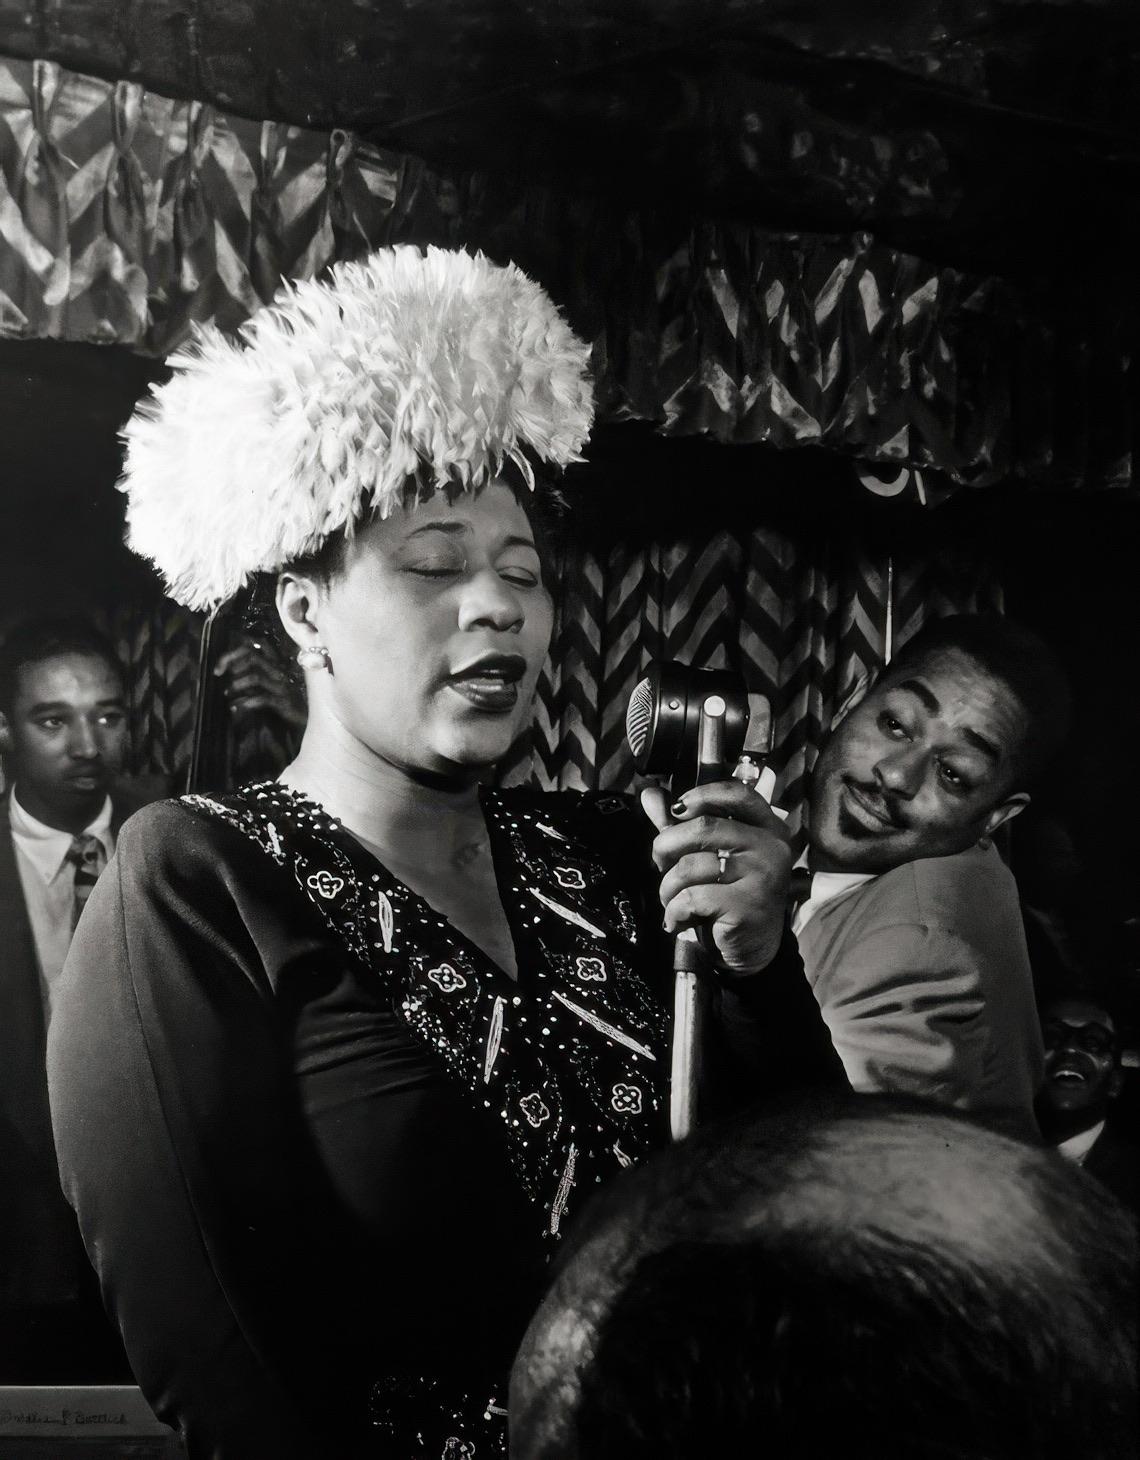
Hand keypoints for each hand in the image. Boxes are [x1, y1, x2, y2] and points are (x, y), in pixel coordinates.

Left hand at [213, 640, 306, 732]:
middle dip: (230, 661)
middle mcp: (279, 670)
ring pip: (255, 676)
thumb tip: (230, 673)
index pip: (255, 644)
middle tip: (218, 674)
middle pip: (252, 655)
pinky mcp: (284, 702)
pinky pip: (262, 698)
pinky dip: (245, 703)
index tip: (221, 666)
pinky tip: (236, 708)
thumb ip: (254, 676)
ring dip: (237, 684)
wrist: (308, 718)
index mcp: (276, 663)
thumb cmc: (285, 701)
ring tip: (227, 693)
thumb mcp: (268, 684)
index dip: (235, 650)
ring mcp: (282, 685)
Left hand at [641, 778, 792, 976]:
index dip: (701, 796)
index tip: (676, 811)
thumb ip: (680, 825)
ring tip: (672, 902)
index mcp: (766, 828)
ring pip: (691, 865)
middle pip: (703, 827)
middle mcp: (770, 847)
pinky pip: (692, 897)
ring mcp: (763, 875)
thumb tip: (649, 794)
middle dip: (667, 847)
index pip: (736, 794)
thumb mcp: (706, 856)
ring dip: (668, 887)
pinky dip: (674, 912)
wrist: (751, 950)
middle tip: (662, 866)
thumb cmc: (727, 897)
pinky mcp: (748, 905)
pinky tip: (677, 921)